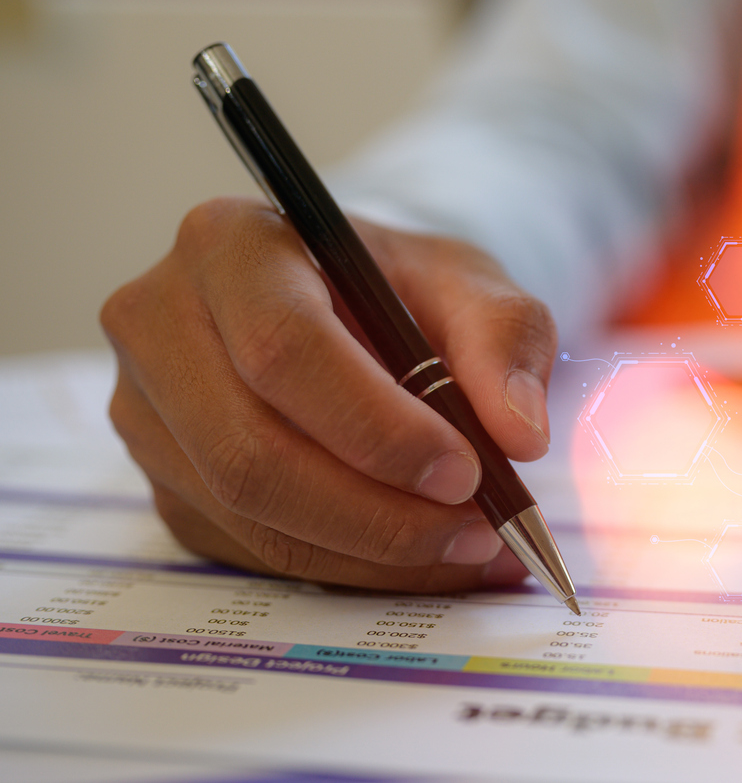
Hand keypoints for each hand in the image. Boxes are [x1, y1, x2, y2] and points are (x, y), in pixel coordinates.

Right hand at [101, 197, 556, 591]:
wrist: (347, 306)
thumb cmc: (400, 287)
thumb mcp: (469, 283)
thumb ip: (505, 339)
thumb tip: (519, 433)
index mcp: (230, 245)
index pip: (284, 349)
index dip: (378, 427)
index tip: (466, 471)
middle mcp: (161, 324)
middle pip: (250, 452)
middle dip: (378, 513)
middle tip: (479, 531)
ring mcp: (150, 412)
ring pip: (250, 516)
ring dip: (373, 552)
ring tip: (473, 548)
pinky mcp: (168, 482)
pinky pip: (252, 551)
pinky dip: (351, 568)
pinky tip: (425, 556)